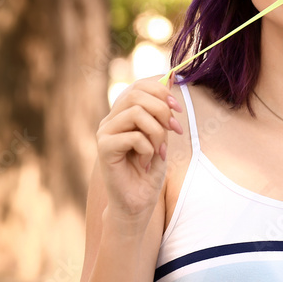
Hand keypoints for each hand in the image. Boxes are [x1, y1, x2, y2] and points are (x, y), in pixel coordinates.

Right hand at [95, 75, 183, 232]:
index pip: (139, 85)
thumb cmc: (150, 171)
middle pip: (137, 94)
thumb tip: (171, 78)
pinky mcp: (104, 148)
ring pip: (136, 112)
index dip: (161, 91)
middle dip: (162, 110)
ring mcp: (105, 132)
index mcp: (123, 113)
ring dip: (157, 132)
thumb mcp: (161, 136)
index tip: (178, 109)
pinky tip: (146, 163)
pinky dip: (148, 148)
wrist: (138, 203)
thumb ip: (162, 112)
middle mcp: (111, 119)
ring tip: (159, 151)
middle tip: (174, 131)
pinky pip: (133, 136)